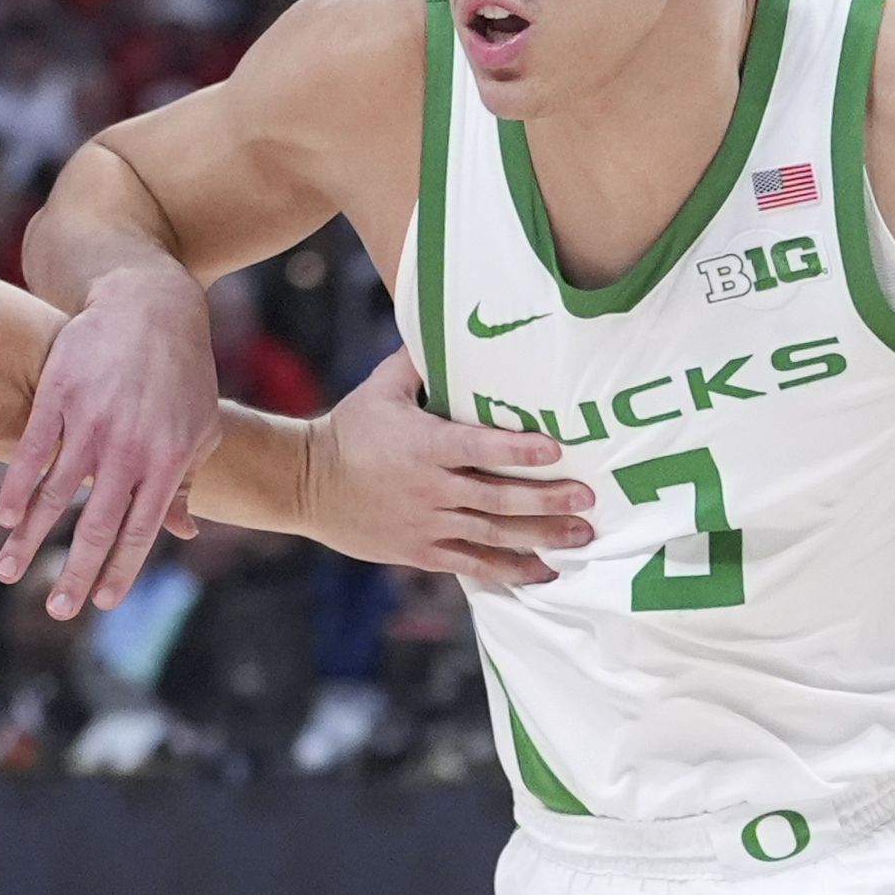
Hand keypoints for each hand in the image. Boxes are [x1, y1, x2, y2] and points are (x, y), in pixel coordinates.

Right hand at [0, 263, 220, 621]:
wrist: (149, 303)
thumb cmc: (182, 371)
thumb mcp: (199, 426)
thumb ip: (188, 480)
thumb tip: (186, 532)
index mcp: (167, 461)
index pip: (141, 530)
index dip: (120, 569)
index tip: (100, 602)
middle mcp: (129, 447)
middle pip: (97, 524)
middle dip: (75, 573)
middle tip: (57, 611)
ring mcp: (91, 421)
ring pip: (56, 494)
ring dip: (29, 540)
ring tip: (8, 573)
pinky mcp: (59, 394)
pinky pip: (33, 451)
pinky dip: (17, 487)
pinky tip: (4, 517)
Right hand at [303, 352, 596, 587]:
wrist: (306, 483)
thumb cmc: (349, 428)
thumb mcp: (381, 388)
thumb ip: (420, 362)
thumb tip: (448, 325)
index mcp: (423, 444)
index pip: (477, 446)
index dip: (518, 449)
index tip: (557, 449)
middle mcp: (429, 487)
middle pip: (497, 497)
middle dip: (546, 500)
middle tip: (588, 498)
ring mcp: (426, 523)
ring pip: (492, 534)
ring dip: (540, 537)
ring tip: (580, 536)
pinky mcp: (420, 551)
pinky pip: (471, 564)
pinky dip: (509, 569)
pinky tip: (542, 570)